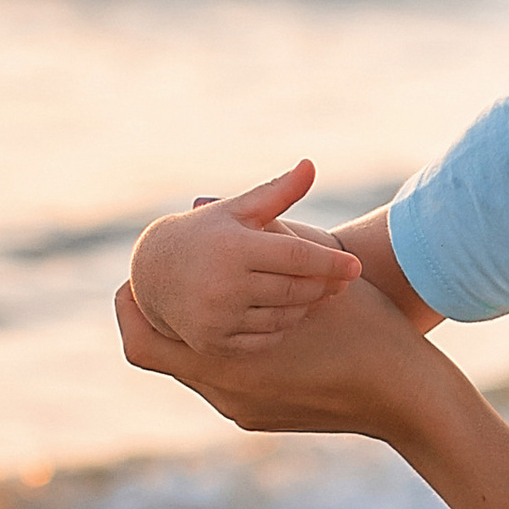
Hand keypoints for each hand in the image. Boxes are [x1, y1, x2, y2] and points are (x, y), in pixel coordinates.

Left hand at [115, 262, 455, 448]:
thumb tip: (199, 200)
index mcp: (223, 359)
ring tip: (215, 298)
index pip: (140, 343)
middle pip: (163, 355)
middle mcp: (222, 392)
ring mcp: (242, 411)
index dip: (128, 311)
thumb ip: (254, 239)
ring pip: (197, 368)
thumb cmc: (364, 329)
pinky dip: (229, 354)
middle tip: (167, 284)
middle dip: (164, 317)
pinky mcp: (262, 419)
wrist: (407, 398)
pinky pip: (227, 382)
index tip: (131, 284)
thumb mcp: (310, 273)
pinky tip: (255, 326)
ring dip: (200, 335)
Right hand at [127, 160, 359, 352]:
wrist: (152, 273)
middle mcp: (224, 285)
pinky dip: (283, 326)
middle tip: (342, 280)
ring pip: (284, 317)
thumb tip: (311, 165)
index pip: (297, 259)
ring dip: (306, 306)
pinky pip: (266, 338)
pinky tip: (291, 311)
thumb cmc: (205, 233)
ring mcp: (217, 318)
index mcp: (234, 249)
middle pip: (296, 290)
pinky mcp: (213, 343)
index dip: (331, 263)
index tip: (356, 266)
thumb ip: (278, 192)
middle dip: (323, 285)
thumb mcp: (238, 209)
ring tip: (318, 292)